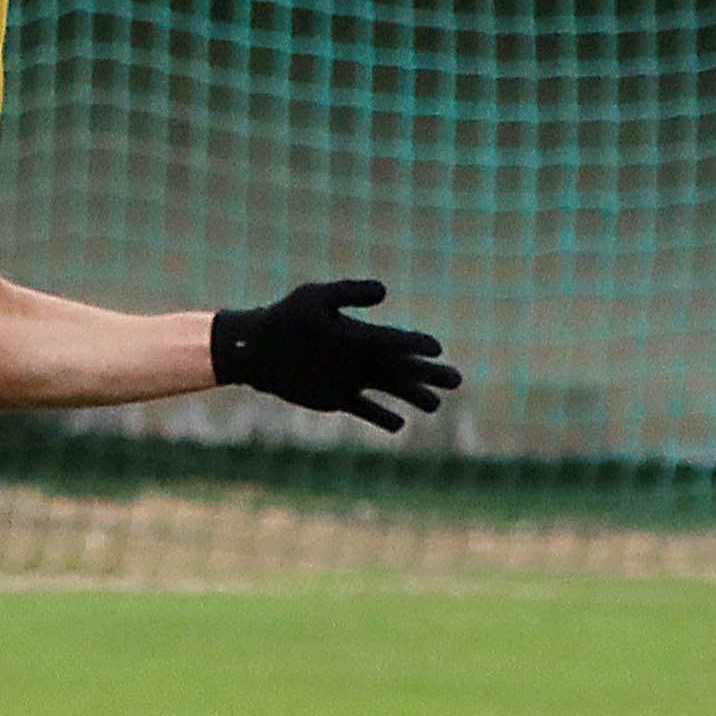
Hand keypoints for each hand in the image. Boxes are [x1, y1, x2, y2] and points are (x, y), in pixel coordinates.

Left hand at [210, 278, 460, 431]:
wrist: (257, 348)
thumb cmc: (285, 318)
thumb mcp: (316, 298)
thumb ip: (349, 293)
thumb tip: (386, 292)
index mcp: (360, 334)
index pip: (396, 341)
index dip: (417, 345)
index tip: (438, 348)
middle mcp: (361, 357)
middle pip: (402, 368)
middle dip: (429, 374)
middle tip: (458, 380)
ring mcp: (350, 379)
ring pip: (390, 390)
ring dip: (413, 396)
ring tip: (436, 405)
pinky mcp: (336, 398)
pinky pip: (364, 409)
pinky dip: (380, 417)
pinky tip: (399, 424)